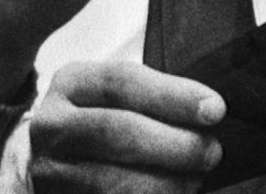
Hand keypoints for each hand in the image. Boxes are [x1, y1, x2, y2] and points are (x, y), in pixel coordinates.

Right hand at [26, 61, 223, 193]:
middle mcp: (52, 125)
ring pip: (114, 180)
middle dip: (175, 143)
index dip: (172, 95)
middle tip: (211, 152)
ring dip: (166, 184)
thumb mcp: (112, 100)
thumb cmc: (98, 127)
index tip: (215, 109)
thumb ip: (152, 100)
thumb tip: (209, 112)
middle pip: (118, 131)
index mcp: (71, 84)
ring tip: (195, 181)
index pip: (122, 81)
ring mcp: (50, 170)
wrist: (50, 167)